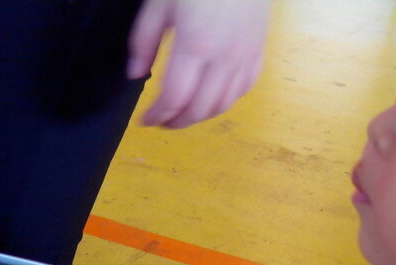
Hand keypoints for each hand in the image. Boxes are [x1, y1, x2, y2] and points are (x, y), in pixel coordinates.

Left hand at [128, 0, 269, 127]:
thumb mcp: (160, 2)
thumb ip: (144, 40)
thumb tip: (136, 75)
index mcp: (196, 45)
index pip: (175, 97)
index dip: (158, 115)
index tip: (145, 120)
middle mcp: (224, 58)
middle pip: (200, 109)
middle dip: (177, 122)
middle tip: (161, 122)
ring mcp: (245, 56)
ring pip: (223, 104)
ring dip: (200, 117)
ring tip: (183, 114)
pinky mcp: (259, 50)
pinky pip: (243, 89)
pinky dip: (225, 101)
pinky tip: (211, 98)